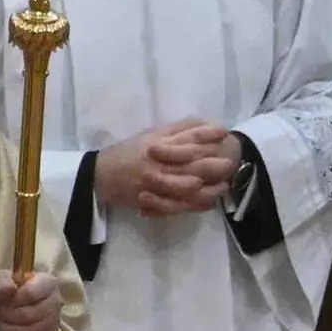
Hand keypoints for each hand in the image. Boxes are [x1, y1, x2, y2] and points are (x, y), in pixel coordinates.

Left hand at [0, 268, 59, 330]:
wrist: (15, 306)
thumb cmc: (10, 291)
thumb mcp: (2, 280)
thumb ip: (3, 282)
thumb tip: (9, 288)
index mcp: (47, 282)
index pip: (30, 293)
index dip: (13, 300)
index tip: (6, 300)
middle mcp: (56, 301)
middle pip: (31, 315)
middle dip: (10, 316)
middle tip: (1, 315)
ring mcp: (55, 321)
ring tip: (3, 326)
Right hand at [94, 121, 241, 217]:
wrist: (101, 176)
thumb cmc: (130, 151)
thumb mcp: (151, 134)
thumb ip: (177, 130)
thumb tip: (205, 124)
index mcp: (157, 143)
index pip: (185, 138)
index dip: (205, 135)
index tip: (224, 133)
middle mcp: (156, 163)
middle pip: (189, 164)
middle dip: (212, 165)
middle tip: (230, 164)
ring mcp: (154, 184)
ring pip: (185, 188)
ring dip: (207, 188)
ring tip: (223, 186)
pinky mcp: (152, 201)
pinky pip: (177, 206)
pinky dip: (194, 205)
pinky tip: (208, 202)